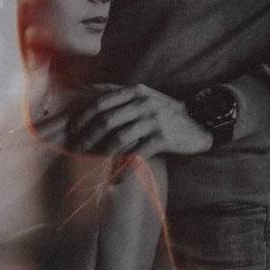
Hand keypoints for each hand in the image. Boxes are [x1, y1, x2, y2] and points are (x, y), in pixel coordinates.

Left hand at [64, 84, 212, 158]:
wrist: (198, 122)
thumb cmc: (164, 112)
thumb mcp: (144, 97)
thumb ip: (119, 94)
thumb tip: (87, 90)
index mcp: (135, 91)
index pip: (102, 102)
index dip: (83, 116)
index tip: (71, 130)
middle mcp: (143, 102)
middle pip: (107, 120)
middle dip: (88, 137)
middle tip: (76, 150)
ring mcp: (154, 120)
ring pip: (119, 138)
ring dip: (101, 154)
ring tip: (90, 165)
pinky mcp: (163, 138)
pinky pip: (137, 155)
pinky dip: (123, 168)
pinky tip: (115, 179)